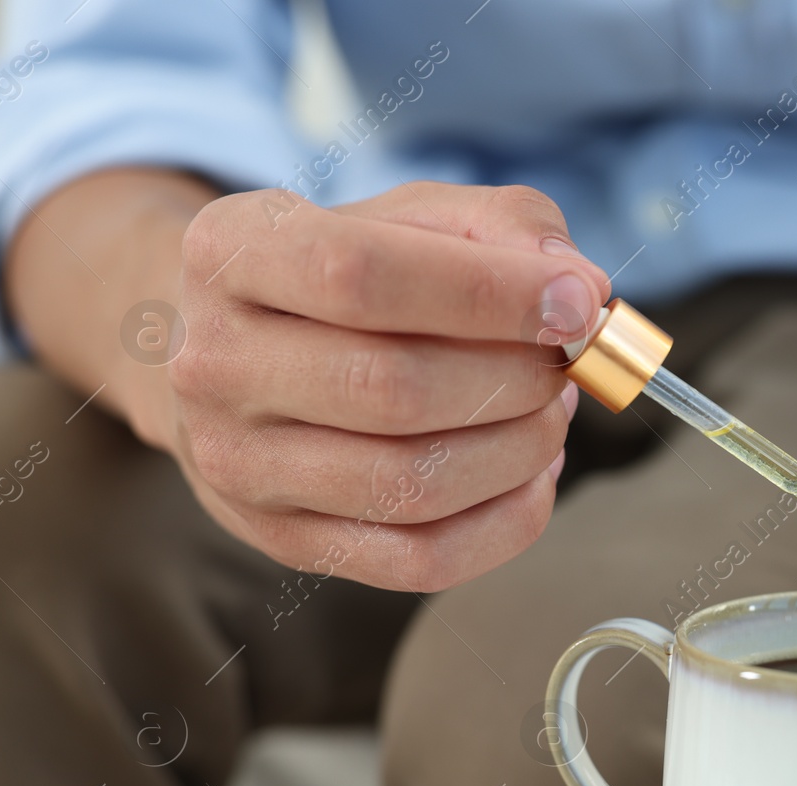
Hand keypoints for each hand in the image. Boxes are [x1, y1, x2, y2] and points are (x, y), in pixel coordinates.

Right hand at [142, 181, 609, 589]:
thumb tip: (581, 291)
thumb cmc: (348, 274)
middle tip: (563, 364)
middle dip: (515, 380)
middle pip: (394, 389)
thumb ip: (506, 227)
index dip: (490, 294)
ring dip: (518, 450)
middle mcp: (215, 363)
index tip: (577, 304)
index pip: (362, 275)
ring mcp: (239, 465)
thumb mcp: (415, 215)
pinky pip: (421, 559)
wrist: (240, 352)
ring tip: (548, 413)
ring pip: (411, 484)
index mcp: (232, 251)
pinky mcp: (286, 542)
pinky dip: (506, 522)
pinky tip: (532, 476)